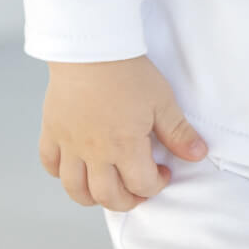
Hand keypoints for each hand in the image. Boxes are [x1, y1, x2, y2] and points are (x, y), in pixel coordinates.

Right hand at [38, 54, 207, 211]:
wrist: (92, 48)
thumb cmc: (128, 71)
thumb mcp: (162, 100)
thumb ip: (178, 132)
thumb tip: (199, 154)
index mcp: (124, 147)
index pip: (141, 185)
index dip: (157, 185)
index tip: (163, 172)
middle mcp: (94, 153)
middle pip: (107, 196)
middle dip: (127, 200)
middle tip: (138, 189)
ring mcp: (70, 145)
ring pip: (75, 189)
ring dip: (92, 197)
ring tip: (106, 187)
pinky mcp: (52, 131)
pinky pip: (50, 164)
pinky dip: (60, 174)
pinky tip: (74, 167)